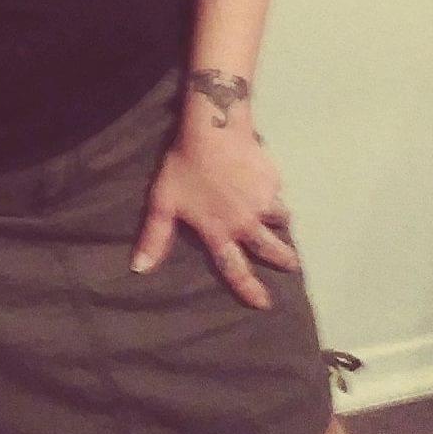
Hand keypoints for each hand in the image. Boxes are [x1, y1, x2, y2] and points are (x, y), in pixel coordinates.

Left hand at [128, 124, 299, 308]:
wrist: (212, 129)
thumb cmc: (183, 166)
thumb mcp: (163, 201)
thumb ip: (155, 237)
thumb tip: (139, 269)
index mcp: (219, 231)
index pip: (235, 268)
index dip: (250, 289)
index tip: (265, 304)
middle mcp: (246, 222)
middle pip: (270, 249)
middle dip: (284, 260)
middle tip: (293, 266)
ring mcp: (264, 200)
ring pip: (280, 218)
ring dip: (281, 222)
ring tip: (283, 222)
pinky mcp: (273, 179)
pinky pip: (277, 189)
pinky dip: (273, 190)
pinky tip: (267, 183)